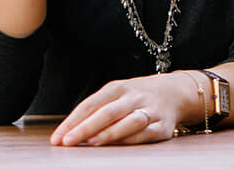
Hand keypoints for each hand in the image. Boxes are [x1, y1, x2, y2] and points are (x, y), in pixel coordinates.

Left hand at [50, 74, 187, 145]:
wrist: (174, 93)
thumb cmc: (136, 96)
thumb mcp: (116, 94)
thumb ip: (96, 110)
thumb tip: (70, 130)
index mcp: (117, 88)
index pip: (90, 104)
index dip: (73, 121)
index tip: (58, 137)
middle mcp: (133, 97)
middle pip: (107, 112)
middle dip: (85, 128)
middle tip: (68, 142)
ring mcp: (149, 110)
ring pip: (128, 121)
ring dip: (109, 133)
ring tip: (92, 142)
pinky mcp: (162, 126)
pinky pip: (145, 133)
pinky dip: (131, 139)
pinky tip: (117, 146)